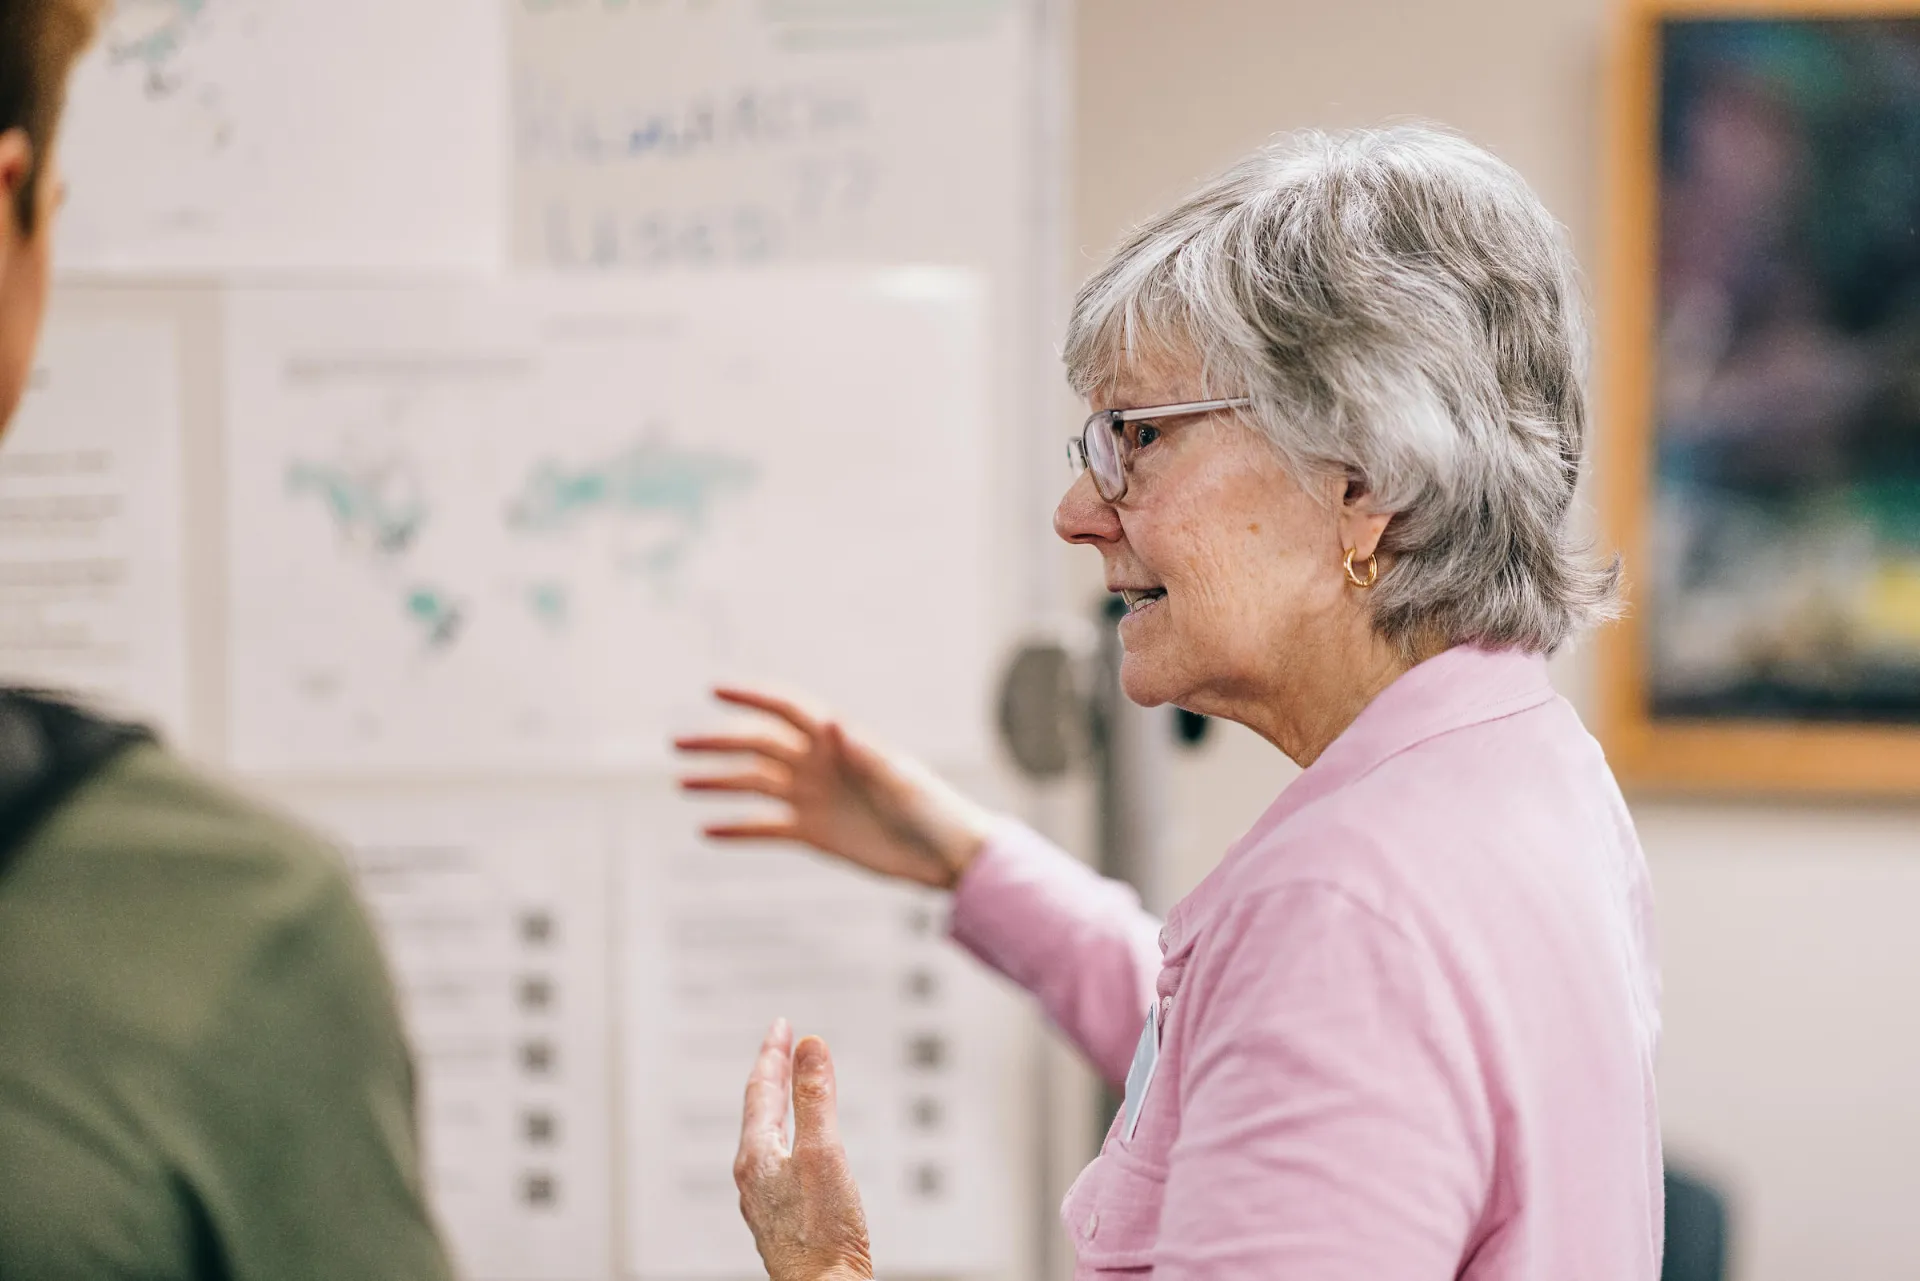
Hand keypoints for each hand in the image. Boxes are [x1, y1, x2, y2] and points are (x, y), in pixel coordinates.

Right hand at [676, 688, 993, 890]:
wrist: (945, 855)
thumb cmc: (931, 807)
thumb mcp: (898, 777)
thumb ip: (863, 751)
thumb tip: (830, 722)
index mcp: (839, 740)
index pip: (788, 710)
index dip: (752, 698)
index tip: (714, 690)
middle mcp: (819, 764)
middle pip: (759, 746)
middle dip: (719, 743)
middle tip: (679, 745)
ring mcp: (812, 798)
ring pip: (755, 784)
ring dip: (719, 783)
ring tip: (682, 783)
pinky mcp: (812, 832)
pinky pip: (766, 827)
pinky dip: (737, 828)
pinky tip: (707, 831)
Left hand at [735, 1020, 873, 1280]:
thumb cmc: (823, 1234)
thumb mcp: (823, 1153)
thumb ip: (816, 1098)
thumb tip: (810, 1047)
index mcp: (757, 1155)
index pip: (761, 1090)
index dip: (773, 1053)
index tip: (781, 1025)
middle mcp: (754, 1176)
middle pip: (760, 1112)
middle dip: (774, 1075)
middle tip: (783, 1045)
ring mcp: (765, 1199)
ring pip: (767, 1137)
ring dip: (780, 1105)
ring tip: (788, 1089)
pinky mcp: (783, 1219)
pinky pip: (779, 1161)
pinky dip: (790, 1136)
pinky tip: (801, 1150)